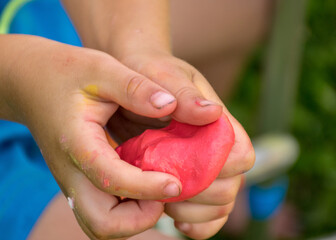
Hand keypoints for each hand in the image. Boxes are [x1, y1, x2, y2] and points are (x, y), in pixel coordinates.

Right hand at [2, 35, 182, 238]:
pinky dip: (127, 208)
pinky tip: (145, 182)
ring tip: (157, 189)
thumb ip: (135, 88)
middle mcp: (71, 172)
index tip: (176, 183)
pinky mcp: (80, 180)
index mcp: (77, 143)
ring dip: (134, 218)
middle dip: (140, 218)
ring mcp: (73, 180)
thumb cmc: (67, 73)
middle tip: (165, 190)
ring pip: (101, 225)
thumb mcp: (102, 69)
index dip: (146, 188)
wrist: (33, 82)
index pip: (110, 180)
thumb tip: (170, 105)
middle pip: (101, 224)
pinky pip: (102, 210)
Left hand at [116, 52, 254, 239]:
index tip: (187, 168)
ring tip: (168, 208)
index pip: (241, 155)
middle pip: (231, 186)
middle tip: (170, 193)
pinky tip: (178, 221)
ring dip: (197, 213)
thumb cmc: (151, 73)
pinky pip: (207, 214)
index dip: (221, 169)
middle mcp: (218, 148)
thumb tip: (213, 113)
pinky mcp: (192, 181)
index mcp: (219, 123)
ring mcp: (206, 167)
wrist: (132, 83)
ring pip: (220, 204)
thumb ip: (186, 95)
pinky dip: (198, 224)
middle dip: (203, 196)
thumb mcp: (165, 75)